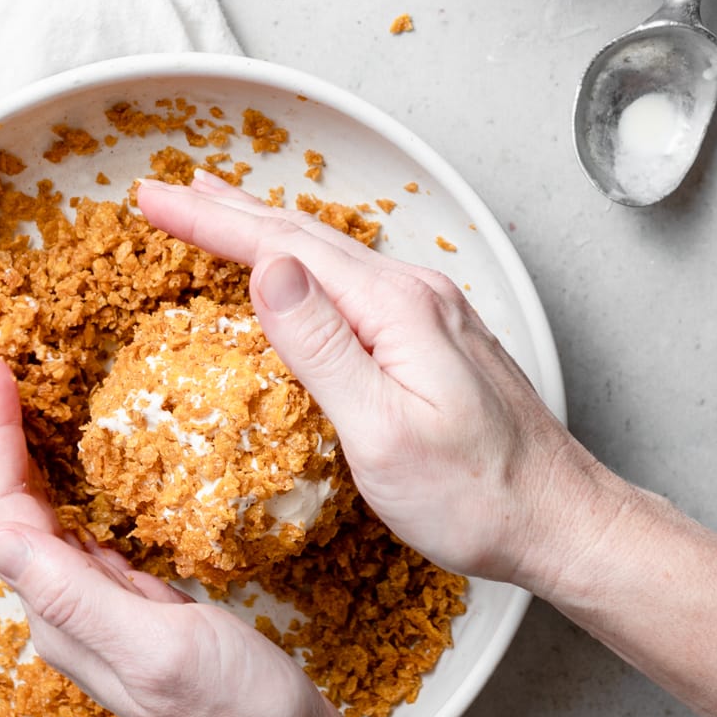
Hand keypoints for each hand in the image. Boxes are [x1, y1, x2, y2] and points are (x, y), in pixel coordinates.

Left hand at [0, 348, 354, 716]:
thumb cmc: (235, 714)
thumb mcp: (158, 647)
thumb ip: (79, 596)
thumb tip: (0, 535)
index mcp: (64, 617)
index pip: (8, 512)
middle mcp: (72, 613)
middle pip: (19, 507)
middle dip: (2, 433)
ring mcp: (108, 610)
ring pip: (54, 517)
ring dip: (35, 453)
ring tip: (31, 393)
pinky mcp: (146, 606)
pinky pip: (96, 532)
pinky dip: (86, 484)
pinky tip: (98, 460)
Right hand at [136, 171, 593, 589]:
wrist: (563, 521)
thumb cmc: (478, 496)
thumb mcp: (383, 434)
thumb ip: (323, 349)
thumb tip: (270, 272)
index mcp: (396, 308)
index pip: (283, 248)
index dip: (211, 223)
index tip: (153, 200)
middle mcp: (416, 294)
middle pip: (303, 238)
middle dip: (226, 212)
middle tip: (162, 194)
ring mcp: (430, 313)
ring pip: (328, 254)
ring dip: (263, 229)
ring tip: (216, 209)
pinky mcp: (435, 338)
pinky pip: (351, 281)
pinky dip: (302, 262)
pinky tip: (292, 271)